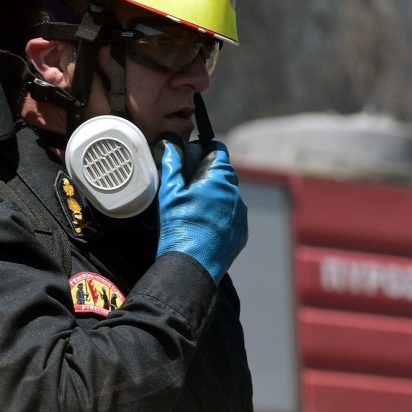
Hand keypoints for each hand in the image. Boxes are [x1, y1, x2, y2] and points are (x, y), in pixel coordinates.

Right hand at [154, 138, 247, 283]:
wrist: (192, 265)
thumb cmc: (179, 227)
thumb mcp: (169, 193)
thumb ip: (172, 165)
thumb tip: (170, 145)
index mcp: (218, 178)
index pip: (218, 150)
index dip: (206, 150)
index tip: (195, 156)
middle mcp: (234, 193)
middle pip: (224, 174)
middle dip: (209, 176)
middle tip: (190, 186)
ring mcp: (240, 214)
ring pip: (229, 196)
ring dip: (216, 197)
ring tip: (195, 210)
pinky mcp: (241, 232)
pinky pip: (233, 217)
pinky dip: (221, 217)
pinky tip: (204, 226)